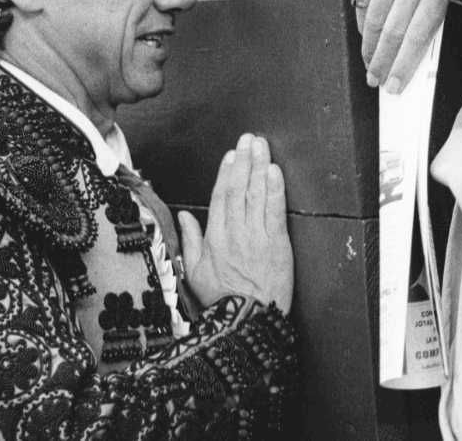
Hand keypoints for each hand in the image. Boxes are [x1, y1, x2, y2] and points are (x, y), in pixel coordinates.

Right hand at [178, 134, 292, 313]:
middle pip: (239, 188)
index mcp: (214, 238)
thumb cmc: (222, 301)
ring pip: (256, 194)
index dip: (226, 173)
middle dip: (244, 160)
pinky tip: (275, 172)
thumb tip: (184, 216)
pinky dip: (274, 190)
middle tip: (248, 139)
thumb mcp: (194, 272)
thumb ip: (190, 240)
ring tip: (262, 146)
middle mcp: (234, 232)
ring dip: (259, 166)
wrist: (246, 322)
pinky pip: (274, 211)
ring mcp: (256, 237)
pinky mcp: (277, 245)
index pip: (220, 196)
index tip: (231, 155)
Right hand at [352, 0, 451, 92]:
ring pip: (375, 21)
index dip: (405, 65)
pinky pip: (363, 4)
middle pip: (394, 32)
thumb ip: (431, 13)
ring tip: (369, 64)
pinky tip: (367, 34)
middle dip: (383, 62)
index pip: (419, 35)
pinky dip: (364, 24)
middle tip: (376, 80)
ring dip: (370, 48)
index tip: (395, 84)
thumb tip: (414, 59)